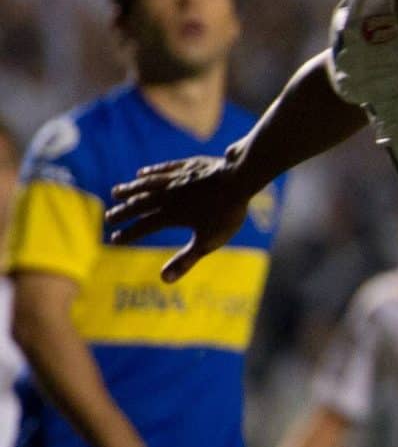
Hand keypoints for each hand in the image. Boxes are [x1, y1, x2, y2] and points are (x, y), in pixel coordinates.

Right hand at [107, 155, 256, 282]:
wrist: (240, 178)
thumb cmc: (227, 213)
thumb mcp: (208, 241)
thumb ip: (185, 260)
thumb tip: (164, 280)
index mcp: (171, 215)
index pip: (143, 227)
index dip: (128, 234)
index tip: (114, 240)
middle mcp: (168, 195)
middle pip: (139, 204)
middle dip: (123, 212)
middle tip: (108, 217)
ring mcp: (177, 178)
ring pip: (146, 184)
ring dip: (130, 189)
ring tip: (116, 192)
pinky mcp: (187, 166)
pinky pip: (163, 169)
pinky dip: (151, 172)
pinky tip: (142, 173)